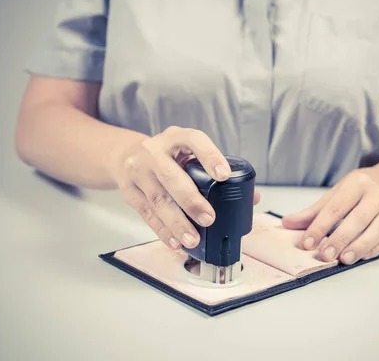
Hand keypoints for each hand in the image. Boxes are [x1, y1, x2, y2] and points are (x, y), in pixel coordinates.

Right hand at [108, 126, 260, 249]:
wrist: (126, 155)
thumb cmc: (168, 155)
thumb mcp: (190, 152)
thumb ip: (217, 170)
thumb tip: (252, 197)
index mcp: (176, 137)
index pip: (194, 141)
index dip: (210, 157)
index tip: (224, 176)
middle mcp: (154, 151)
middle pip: (171, 176)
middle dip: (191, 200)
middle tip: (209, 218)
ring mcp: (139, 171)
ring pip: (158, 199)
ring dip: (176, 222)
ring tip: (192, 239)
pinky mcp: (129, 191)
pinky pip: (146, 214)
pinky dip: (162, 230)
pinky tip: (175, 241)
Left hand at [281, 167, 378, 263]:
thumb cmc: (363, 188)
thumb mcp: (338, 192)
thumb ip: (314, 211)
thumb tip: (287, 223)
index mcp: (357, 183)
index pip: (335, 208)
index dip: (319, 227)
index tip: (307, 243)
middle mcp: (377, 194)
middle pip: (356, 220)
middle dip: (339, 240)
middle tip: (324, 255)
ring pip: (375, 231)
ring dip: (358, 248)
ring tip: (342, 259)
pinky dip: (373, 250)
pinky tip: (360, 256)